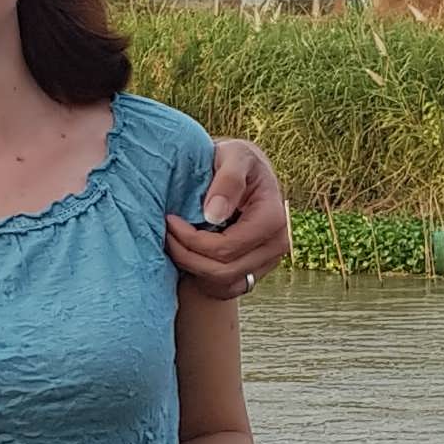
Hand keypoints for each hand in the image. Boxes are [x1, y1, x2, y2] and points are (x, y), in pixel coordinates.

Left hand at [166, 136, 290, 300]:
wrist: (243, 172)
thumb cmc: (236, 160)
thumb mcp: (233, 154)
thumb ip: (227, 180)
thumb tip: (214, 214)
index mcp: (273, 218)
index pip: (227, 247)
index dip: (192, 239)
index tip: (170, 220)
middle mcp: (277, 244)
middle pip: (222, 270)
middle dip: (187, 254)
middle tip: (165, 233)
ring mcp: (268, 262)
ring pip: (221, 283)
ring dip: (191, 266)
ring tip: (173, 242)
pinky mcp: (256, 271)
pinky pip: (225, 289)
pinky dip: (202, 277)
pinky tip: (189, 253)